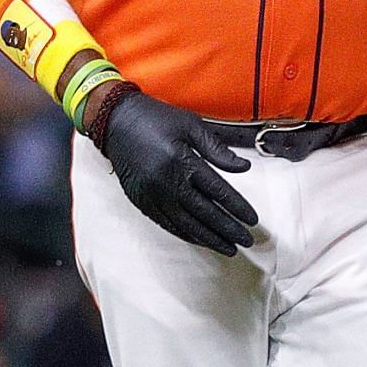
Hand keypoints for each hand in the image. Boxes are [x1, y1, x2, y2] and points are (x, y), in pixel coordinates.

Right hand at [99, 88, 258, 255]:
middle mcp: (167, 183)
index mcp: (183, 162)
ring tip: (228, 248)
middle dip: (228, 230)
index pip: (218, 192)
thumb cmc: (155, 119)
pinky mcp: (141, 201)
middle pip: (205, 214)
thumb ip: (217, 149)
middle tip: (247, 241)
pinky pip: (167, 224)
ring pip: (187, 225)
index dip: (238, 208)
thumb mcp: (191, 125)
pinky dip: (186, 234)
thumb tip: (244, 168)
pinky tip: (200, 240)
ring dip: (210, 239)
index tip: (252, 220)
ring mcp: (152, 195)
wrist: (114, 120)